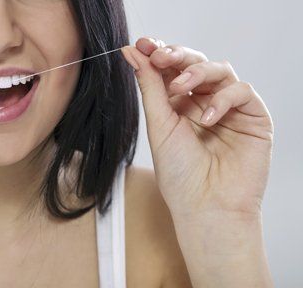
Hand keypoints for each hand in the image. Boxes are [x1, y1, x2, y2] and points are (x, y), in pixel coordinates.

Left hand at [122, 38, 273, 220]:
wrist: (206, 208)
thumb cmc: (179, 174)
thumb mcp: (159, 125)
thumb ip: (150, 87)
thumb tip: (132, 52)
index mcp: (179, 106)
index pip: (171, 71)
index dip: (158, 54)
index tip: (141, 44)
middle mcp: (203, 104)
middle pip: (195, 64)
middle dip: (177, 55)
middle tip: (160, 55)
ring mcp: (228, 110)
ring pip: (219, 70)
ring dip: (197, 71)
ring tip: (179, 86)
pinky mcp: (253, 117)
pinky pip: (241, 91)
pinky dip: (222, 99)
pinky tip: (207, 118)